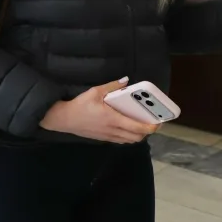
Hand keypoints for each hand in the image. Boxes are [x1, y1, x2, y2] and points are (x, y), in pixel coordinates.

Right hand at [39, 78, 158, 143]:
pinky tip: (128, 127)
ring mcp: (107, 136)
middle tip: (152, 122)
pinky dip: (128, 136)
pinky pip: (120, 140)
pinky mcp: (102, 138)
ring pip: (129, 140)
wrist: (62, 119)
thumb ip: (112, 86)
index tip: (158, 122)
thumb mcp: (95, 92)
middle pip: (136, 137)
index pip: (137, 127)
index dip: (150, 127)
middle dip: (147, 132)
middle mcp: (112, 130)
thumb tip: (126, 80)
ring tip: (142, 124)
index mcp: (113, 119)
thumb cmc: (79, 105)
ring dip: (138, 135)